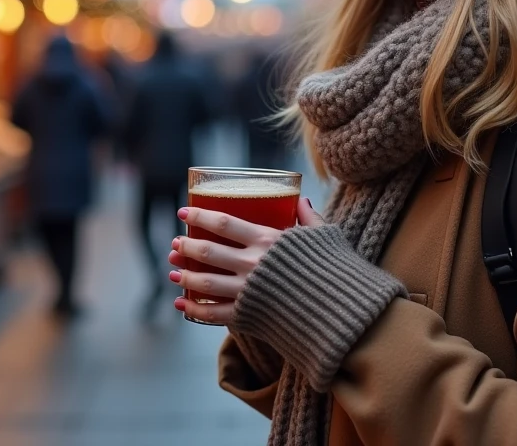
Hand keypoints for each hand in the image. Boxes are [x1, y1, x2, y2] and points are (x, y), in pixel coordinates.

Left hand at [168, 196, 323, 324]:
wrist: (343, 313)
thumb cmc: (336, 271)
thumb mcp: (324, 237)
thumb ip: (309, 218)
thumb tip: (301, 200)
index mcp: (268, 241)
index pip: (224, 223)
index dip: (200, 216)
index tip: (183, 213)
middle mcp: (253, 264)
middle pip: (208, 252)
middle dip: (186, 247)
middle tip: (175, 244)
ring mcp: (248, 292)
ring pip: (205, 283)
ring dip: (185, 276)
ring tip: (173, 271)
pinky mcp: (249, 317)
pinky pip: (214, 314)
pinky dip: (194, 308)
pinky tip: (181, 303)